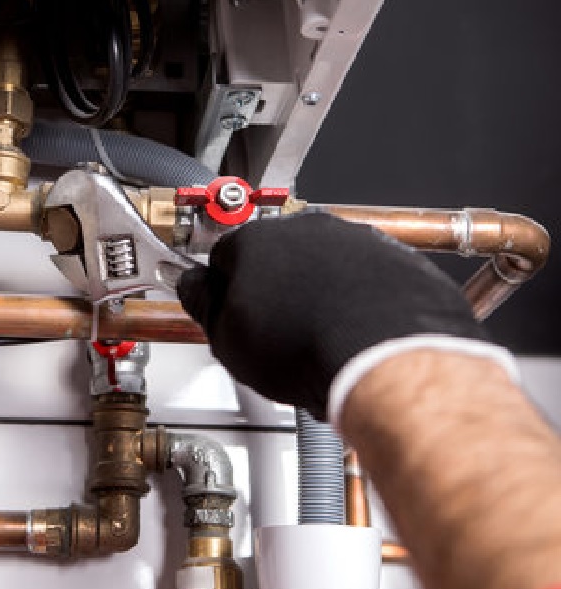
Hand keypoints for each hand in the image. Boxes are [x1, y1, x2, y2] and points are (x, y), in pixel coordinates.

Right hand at [176, 212, 487, 418]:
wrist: (385, 358)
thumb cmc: (308, 348)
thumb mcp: (226, 338)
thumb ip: (204, 304)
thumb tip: (194, 286)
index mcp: (254, 241)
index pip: (222, 257)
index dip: (222, 290)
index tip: (227, 311)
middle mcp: (305, 230)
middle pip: (275, 257)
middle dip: (272, 289)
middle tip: (272, 334)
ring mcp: (354, 241)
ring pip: (323, 265)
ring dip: (316, 294)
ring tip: (315, 342)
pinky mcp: (395, 260)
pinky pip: (366, 277)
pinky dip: (358, 300)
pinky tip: (351, 336)